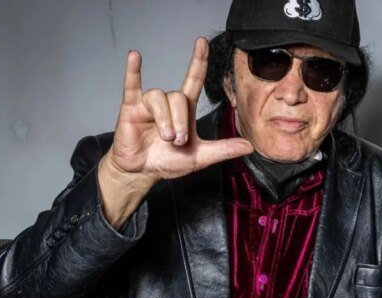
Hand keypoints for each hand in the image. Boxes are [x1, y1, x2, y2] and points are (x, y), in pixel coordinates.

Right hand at [98, 38, 252, 226]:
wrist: (144, 171)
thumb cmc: (169, 161)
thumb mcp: (201, 157)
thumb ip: (224, 150)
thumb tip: (250, 146)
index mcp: (185, 110)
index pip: (193, 79)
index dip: (198, 61)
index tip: (202, 42)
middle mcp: (168, 103)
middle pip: (178, 97)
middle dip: (180, 121)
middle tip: (178, 141)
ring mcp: (149, 104)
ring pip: (159, 97)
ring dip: (165, 119)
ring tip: (166, 138)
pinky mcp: (131, 108)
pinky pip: (132, 85)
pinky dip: (133, 71)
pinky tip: (135, 56)